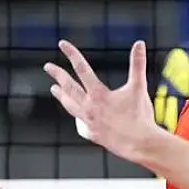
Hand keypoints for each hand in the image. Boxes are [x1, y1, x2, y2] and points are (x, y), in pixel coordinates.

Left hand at [44, 40, 157, 161]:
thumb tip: (139, 43)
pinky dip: (78, 118)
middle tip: (48, 67)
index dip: (72, 55)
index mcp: (98, 95)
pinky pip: (81, 125)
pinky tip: (78, 117)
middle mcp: (89, 108)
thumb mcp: (139, 87)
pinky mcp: (93, 135)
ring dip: (62, 96)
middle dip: (58, 75)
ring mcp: (89, 123)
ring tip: (55, 90)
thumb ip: (137, 64)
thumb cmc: (140, 117)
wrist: (140, 145)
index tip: (63, 44)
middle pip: (69, 88)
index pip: (82, 69)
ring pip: (70, 106)